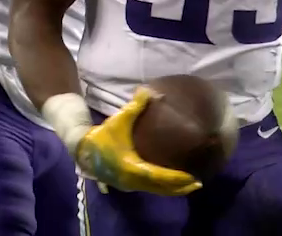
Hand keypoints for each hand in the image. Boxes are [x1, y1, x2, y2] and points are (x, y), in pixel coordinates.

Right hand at [74, 87, 201, 195]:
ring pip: (155, 190)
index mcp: (131, 167)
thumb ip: (135, 106)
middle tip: (198, 183)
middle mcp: (131, 180)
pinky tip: (172, 183)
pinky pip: (149, 188)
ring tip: (189, 184)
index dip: (176, 178)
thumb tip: (150, 90)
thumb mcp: (119, 120)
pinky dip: (162, 187)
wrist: (83, 149)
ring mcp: (128, 184)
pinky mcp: (127, 184)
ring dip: (172, 189)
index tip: (192, 177)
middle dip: (179, 187)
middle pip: (160, 188)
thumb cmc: (102, 135)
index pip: (158, 176)